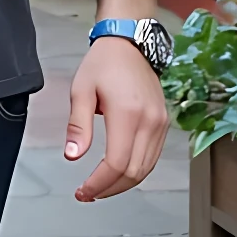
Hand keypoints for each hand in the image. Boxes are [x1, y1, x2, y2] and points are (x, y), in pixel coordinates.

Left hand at [64, 37, 167, 199]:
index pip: (117, 163)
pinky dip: (136, 171)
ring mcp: (160, 123)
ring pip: (146, 169)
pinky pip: (153, 157)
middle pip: (134, 173)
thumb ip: (78, 126)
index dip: (99, 183)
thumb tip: (73, 155)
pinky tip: (118, 173)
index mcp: (128, 113)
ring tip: (100, 187)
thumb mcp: (81, 91)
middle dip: (110, 189)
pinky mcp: (163, 123)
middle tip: (88, 193)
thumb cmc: (104, 63)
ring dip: (123, 184)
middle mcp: (150, 121)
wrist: (130, 43)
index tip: (83, 191)